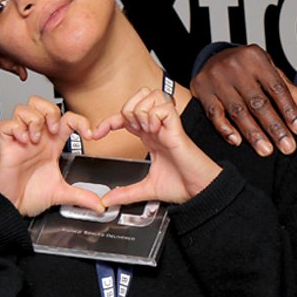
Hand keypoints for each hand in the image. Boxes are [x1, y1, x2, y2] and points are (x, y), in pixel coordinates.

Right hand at [0, 96, 105, 216]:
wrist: (12, 205)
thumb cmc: (30, 195)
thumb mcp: (61, 193)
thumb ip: (82, 196)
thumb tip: (100, 205)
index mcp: (52, 144)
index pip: (68, 119)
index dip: (81, 121)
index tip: (90, 135)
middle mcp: (38, 137)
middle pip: (42, 104)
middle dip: (51, 112)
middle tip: (54, 130)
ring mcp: (21, 138)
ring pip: (25, 109)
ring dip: (34, 120)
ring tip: (35, 138)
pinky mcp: (6, 144)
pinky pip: (7, 123)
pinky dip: (17, 128)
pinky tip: (23, 141)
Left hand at [93, 88, 221, 206]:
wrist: (200, 191)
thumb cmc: (182, 185)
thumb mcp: (147, 189)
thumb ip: (126, 193)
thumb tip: (108, 200)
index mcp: (150, 136)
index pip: (125, 116)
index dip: (108, 121)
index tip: (96, 134)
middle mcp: (157, 127)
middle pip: (140, 95)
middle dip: (127, 109)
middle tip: (132, 130)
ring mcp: (167, 125)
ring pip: (150, 95)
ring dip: (141, 111)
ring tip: (146, 131)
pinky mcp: (177, 128)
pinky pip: (162, 108)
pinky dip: (154, 116)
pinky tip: (156, 131)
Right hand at [190, 45, 296, 155]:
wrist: (213, 57)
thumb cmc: (246, 68)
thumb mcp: (269, 72)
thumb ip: (290, 91)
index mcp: (255, 58)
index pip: (276, 87)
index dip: (289, 110)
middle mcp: (234, 66)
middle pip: (258, 102)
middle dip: (274, 127)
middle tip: (287, 147)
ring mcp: (216, 78)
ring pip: (237, 111)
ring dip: (253, 133)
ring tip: (266, 151)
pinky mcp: (201, 89)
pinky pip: (214, 114)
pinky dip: (226, 129)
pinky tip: (238, 142)